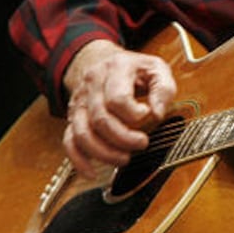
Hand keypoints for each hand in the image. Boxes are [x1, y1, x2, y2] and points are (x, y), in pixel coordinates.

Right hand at [63, 39, 176, 178]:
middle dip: (123, 138)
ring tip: (124, 159)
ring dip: (104, 152)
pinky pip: (69, 141)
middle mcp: (92, 83)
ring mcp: (79, 101)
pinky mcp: (73, 117)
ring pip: (83, 133)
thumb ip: (163, 89)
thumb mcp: (157, 69)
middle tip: (142, 144)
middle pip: (101, 119)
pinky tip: (92, 172)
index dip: (134, 114)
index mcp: (116, 68)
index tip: (148, 115)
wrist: (104, 60)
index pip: (117, 98)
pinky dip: (79, 160)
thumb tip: (157, 114)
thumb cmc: (135, 69)